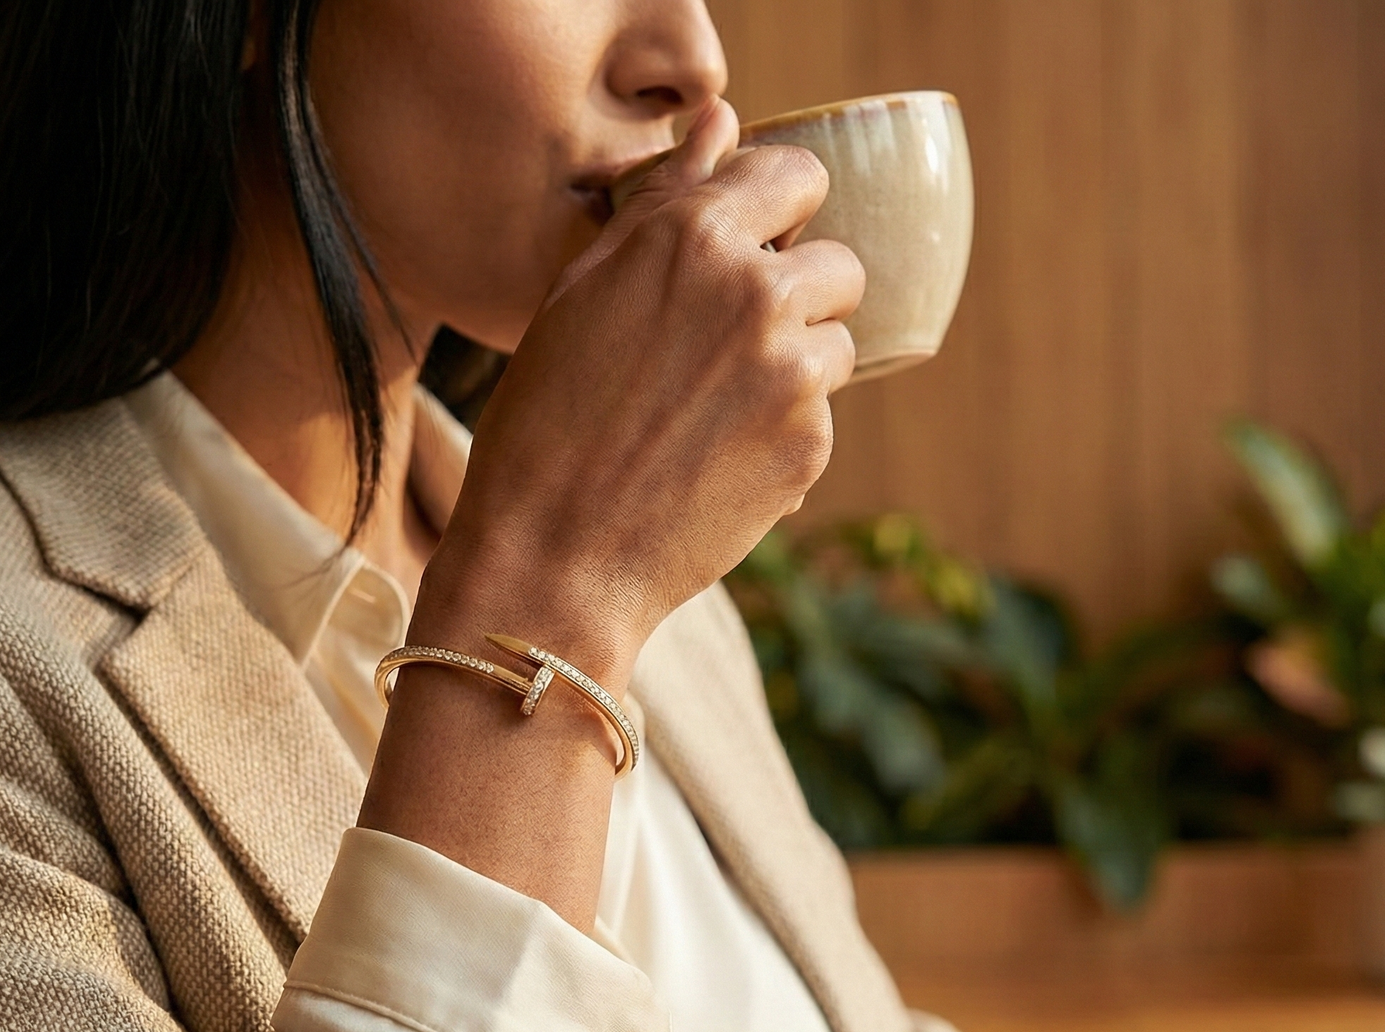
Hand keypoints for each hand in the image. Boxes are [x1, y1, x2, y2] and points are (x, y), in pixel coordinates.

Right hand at [419, 97, 864, 685]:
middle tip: (727, 352)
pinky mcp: (810, 445)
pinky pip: (820, 418)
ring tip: (714, 415)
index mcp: (694, 238)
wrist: (556, 556)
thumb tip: (722, 122)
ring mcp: (792, 374)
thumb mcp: (584, 293)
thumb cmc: (546, 423)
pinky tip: (717, 464)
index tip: (757, 248)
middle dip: (797, 300)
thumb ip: (667, 201)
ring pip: (837, 345)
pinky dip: (783, 437)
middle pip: (838, 266)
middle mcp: (757, 293)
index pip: (797, 178)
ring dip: (795, 370)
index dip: (779, 215)